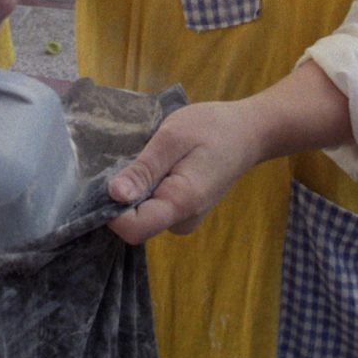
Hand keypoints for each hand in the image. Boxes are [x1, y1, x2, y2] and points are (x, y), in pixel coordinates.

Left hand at [106, 61, 353, 243]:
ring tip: (154, 157)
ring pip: (143, 215)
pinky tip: (161, 165)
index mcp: (181, 204)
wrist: (249, 132)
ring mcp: (184, 219)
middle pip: (135, 223)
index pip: (133, 229)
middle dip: (126, 194)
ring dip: (138, 189)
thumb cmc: (212, 128)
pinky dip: (148, 189)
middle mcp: (182, 221)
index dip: (111, 210)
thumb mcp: (172, 138)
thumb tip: (113, 195)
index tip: (108, 178)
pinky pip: (154, 208)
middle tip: (138, 157)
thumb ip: (144, 169)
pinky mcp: (184, 212)